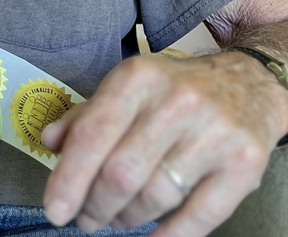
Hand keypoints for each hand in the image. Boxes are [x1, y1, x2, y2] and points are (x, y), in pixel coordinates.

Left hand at [41, 52, 286, 235]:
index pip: (93, 134)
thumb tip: (50, 142)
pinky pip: (200, 216)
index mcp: (137, 78)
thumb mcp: (127, 86)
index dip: (69, 178)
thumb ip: (86, 114)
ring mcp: (213, 134)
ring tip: (116, 219)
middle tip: (86, 218)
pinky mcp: (244, 164)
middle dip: (95, 205)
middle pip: (121, 172)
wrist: (248, 84)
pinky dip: (170, 236)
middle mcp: (175, 102)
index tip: (55, 210)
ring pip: (156, 197)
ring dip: (127, 218)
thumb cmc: (173, 89)